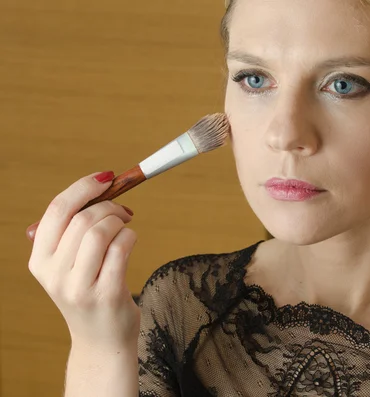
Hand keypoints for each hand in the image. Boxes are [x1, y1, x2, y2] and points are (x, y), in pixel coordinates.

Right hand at [27, 172, 139, 348]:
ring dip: (120, 221)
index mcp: (39, 261)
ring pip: (101, 231)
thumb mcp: (67, 267)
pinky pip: (121, 248)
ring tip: (126, 226)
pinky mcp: (107, 294)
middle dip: (109, 205)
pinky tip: (131, 240)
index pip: (56, 210)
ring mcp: (80, 287)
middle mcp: (54, 275)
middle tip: (123, 210)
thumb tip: (94, 188)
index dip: (83, 187)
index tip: (105, 178)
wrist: (100, 341)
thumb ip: (71, 233)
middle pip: (82, 218)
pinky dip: (130, 236)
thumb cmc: (88, 293)